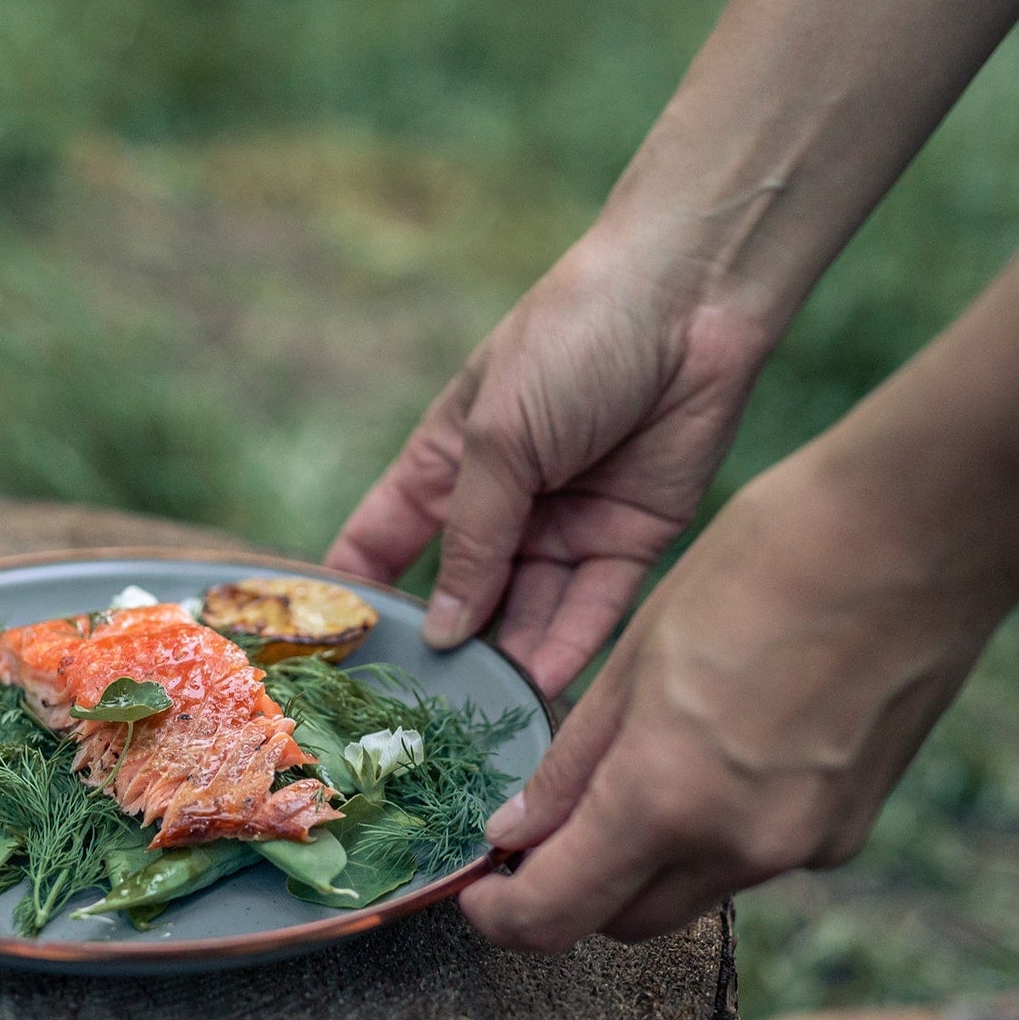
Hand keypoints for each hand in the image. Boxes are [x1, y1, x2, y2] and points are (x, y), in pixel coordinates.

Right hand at [325, 231, 775, 695]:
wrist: (692, 300)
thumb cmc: (571, 341)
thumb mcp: (498, 439)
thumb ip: (470, 539)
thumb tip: (440, 631)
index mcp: (450, 461)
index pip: (385, 539)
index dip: (356, 592)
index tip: (326, 654)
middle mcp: (504, 503)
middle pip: (461, 592)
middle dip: (441, 648)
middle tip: (414, 714)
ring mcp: (567, 524)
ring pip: (528, 613)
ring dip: (506, 661)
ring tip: (477, 719)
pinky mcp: (632, 539)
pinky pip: (592, 609)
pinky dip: (568, 649)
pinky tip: (538, 690)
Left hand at [464, 443, 1018, 950]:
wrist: (919, 534)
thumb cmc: (764, 564)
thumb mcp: (635, 656)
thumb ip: (571, 764)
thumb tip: (512, 834)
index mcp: (666, 796)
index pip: (556, 917)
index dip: (502, 917)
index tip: (478, 892)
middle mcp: (740, 845)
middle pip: (622, 921)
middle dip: (570, 892)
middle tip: (538, 832)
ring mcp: (804, 846)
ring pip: (689, 893)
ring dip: (643, 862)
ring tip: (631, 772)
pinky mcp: (848, 831)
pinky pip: (751, 859)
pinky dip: (712, 834)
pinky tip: (716, 754)